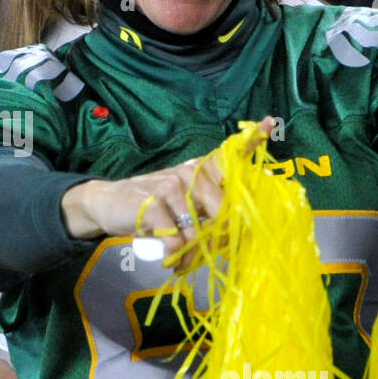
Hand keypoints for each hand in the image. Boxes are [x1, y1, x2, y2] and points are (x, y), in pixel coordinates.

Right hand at [60, 116, 274, 257]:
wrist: (108, 203)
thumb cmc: (152, 207)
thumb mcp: (181, 203)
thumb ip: (205, 211)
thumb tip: (231, 235)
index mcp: (199, 171)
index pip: (229, 153)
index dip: (251, 138)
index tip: (269, 121)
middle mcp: (189, 173)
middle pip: (224, 210)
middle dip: (217, 240)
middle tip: (203, 252)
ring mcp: (171, 186)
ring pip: (199, 230)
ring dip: (191, 252)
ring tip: (179, 256)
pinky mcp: (154, 202)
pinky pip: (176, 239)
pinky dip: (172, 254)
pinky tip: (166, 254)